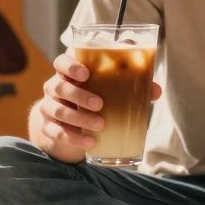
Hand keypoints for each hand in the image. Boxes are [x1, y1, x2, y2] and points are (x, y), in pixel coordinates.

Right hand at [31, 53, 161, 161]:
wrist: (68, 125)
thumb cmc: (93, 98)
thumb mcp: (107, 88)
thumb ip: (130, 83)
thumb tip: (155, 90)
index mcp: (69, 73)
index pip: (61, 62)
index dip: (70, 66)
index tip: (85, 74)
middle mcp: (55, 88)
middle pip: (59, 87)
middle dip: (79, 96)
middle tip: (100, 104)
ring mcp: (49, 108)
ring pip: (57, 111)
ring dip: (79, 118)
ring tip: (100, 125)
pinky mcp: (49, 128)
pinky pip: (57, 133)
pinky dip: (74, 138)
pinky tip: (91, 143)